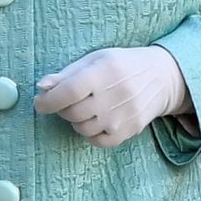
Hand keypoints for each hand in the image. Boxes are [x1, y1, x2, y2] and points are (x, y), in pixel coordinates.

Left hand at [32, 45, 190, 147]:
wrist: (160, 77)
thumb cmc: (121, 65)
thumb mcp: (94, 60)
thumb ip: (67, 74)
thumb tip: (42, 87)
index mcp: (103, 71)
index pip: (69, 91)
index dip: (49, 100)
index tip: (39, 103)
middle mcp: (114, 95)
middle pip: (73, 112)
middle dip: (63, 108)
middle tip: (68, 100)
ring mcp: (123, 115)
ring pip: (83, 128)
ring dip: (77, 120)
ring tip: (87, 107)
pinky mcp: (130, 130)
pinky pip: (98, 141)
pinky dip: (90, 133)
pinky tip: (96, 120)